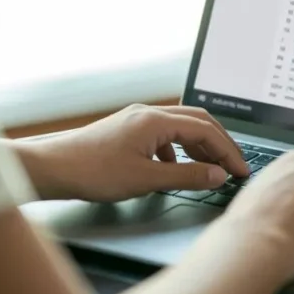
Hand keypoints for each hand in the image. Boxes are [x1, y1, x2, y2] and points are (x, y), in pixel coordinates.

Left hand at [16, 104, 249, 201]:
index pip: (206, 130)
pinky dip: (178, 151)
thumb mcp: (146, 179)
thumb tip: (217, 175)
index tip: (241, 171)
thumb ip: (186, 176)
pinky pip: (163, 135)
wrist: (52, 168)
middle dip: (219, 144)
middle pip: (198, 122)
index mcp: (155, 120)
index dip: (228, 151)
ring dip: (200, 147)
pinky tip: (173, 170)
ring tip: (210, 169)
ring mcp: (137, 121)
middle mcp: (148, 114)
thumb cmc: (92, 172)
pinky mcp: (127, 131)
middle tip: (234, 167)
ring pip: (180, 127)